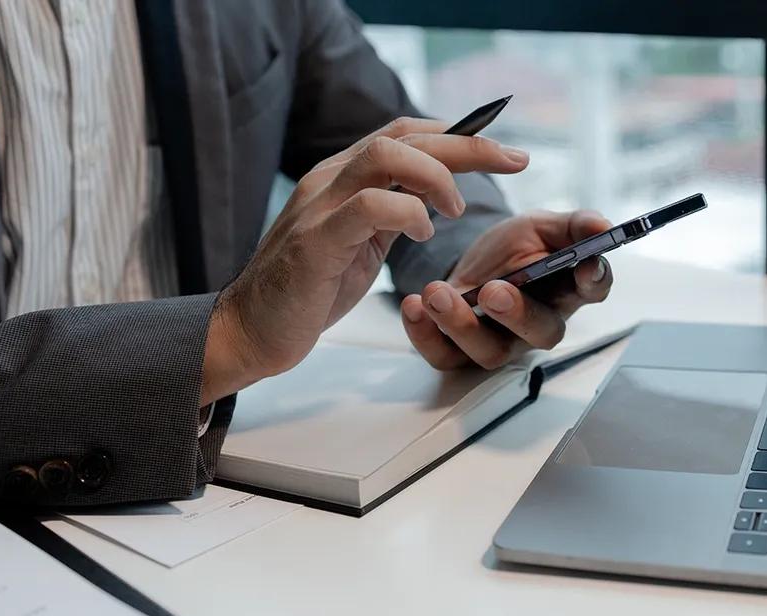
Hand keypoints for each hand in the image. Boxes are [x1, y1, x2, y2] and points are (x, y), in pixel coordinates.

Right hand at [199, 118, 528, 404]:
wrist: (252, 331)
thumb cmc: (308, 291)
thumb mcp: (363, 242)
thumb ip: (392, 212)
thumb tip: (436, 191)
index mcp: (343, 176)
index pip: (405, 132)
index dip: (458, 134)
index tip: (505, 151)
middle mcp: (329, 179)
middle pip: (404, 135)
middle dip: (468, 144)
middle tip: (514, 161)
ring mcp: (319, 206)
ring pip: (385, 154)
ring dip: (436, 175)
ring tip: (456, 210)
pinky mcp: (314, 241)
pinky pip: (368, 205)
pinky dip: (407, 212)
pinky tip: (423, 233)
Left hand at [400, 210, 613, 369]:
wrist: (472, 261)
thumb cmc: (516, 250)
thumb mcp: (542, 226)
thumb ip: (573, 225)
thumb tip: (602, 226)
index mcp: (568, 288)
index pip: (593, 289)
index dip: (593, 280)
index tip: (586, 267)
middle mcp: (539, 323)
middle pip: (540, 332)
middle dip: (517, 314)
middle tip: (494, 291)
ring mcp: (501, 341)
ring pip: (490, 351)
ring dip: (462, 326)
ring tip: (438, 293)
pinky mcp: (461, 351)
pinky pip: (445, 356)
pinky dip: (425, 335)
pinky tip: (415, 305)